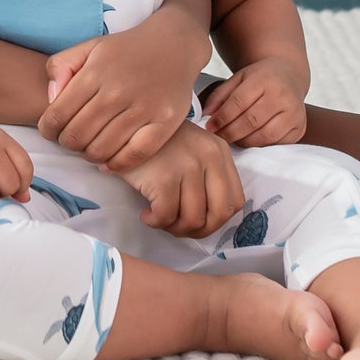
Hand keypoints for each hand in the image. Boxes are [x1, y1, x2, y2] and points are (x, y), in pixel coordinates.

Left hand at [38, 11, 208, 172]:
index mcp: (94, 73)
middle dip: (67, 143)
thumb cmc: (126, 50)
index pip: (57, 116)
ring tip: (90, 146)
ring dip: (89, 155)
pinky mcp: (164, 123)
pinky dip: (116, 165)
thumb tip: (51, 99)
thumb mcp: (89, 46)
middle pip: (76, 137)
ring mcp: (142, 109)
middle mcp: (117, 92)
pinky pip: (133, 156)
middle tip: (73, 139)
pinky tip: (109, 161)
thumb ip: (60, 66)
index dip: (48, 130)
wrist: (174, 44)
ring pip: (101, 150)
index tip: (52, 131)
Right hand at [116, 121, 245, 236]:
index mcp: (219, 151)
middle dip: (198, 231)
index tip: (197, 221)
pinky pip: (166, 216)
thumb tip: (211, 220)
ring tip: (159, 217)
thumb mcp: (192, 150)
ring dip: (173, 227)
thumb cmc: (157, 144)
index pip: (235, 201)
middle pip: (219, 214)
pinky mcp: (164, 177)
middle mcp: (209, 156)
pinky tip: (146, 213)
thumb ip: (208, 175)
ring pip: (192, 220)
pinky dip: (155, 222)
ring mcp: (188, 166)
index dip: (217, 220)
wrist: (123, 128)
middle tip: (177, 226)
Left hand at [201, 59, 307, 147]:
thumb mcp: (239, 78)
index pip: (239, 102)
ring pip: (264, 136)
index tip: (209, 126)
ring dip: (243, 141)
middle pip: (251, 121)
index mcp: (265, 79)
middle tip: (217, 137)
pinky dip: (259, 145)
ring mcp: (294, 113)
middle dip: (230, 132)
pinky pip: (275, 143)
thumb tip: (206, 115)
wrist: (289, 75)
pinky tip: (249, 139)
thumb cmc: (260, 78)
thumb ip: (220, 94)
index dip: (222, 117)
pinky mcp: (299, 128)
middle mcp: (283, 96)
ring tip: (231, 138)